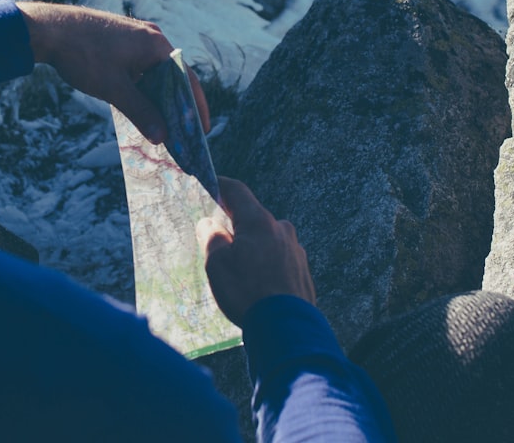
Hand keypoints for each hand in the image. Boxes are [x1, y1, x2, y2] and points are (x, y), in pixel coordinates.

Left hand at [16, 1, 209, 143]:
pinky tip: (138, 106)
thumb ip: (140, 112)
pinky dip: (142, 88)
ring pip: (154, 73)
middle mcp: (151, 37)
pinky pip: (141, 67)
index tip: (202, 131)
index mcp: (156, 44)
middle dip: (176, 106)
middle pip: (172, 77)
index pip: (186, 79)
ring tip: (160, 125)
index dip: (196, 107)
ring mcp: (135, 36)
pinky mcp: (121, 40)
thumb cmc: (83, 55)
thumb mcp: (114, 89)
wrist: (48, 29)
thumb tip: (162, 136)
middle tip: (180, 133)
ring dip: (157, 98)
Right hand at [197, 177, 315, 327]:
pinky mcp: (303, 272)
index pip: (238, 192)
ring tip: (241, 274)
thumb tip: (211, 225)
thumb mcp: (216, 264)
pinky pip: (280, 261)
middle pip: (254, 219)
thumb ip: (212, 238)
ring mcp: (296, 251)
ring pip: (268, 241)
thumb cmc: (246, 292)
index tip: (211, 183)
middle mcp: (282, 230)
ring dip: (253, 249)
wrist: (286, 329)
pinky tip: (258, 287)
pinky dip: (267, 266)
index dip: (222, 185)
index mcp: (260, 222)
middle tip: (220, 243)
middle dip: (237, 227)